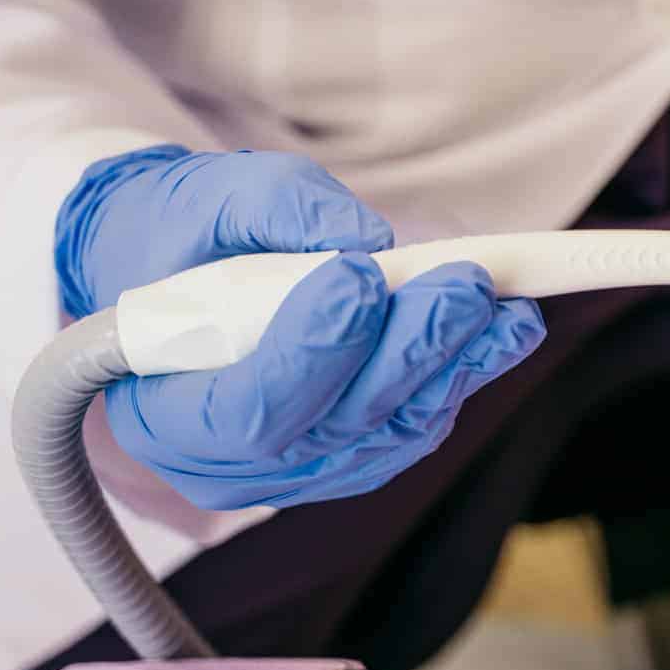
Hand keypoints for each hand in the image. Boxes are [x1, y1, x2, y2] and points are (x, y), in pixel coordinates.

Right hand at [54, 145, 545, 508]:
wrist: (189, 269)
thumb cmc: (188, 235)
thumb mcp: (206, 198)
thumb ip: (274, 210)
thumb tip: (365, 238)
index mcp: (164, 413)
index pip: (249, 409)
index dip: (312, 352)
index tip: (359, 278)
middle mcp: (232, 465)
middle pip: (337, 426)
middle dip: (408, 351)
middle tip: (465, 284)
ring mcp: (300, 472)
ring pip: (392, 431)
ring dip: (457, 365)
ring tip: (505, 304)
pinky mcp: (356, 457)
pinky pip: (417, 426)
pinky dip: (464, 375)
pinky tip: (501, 329)